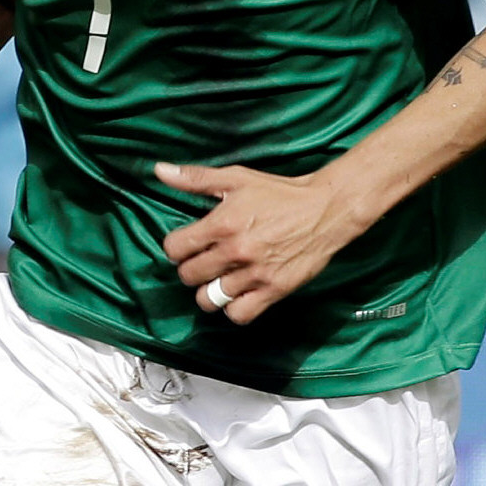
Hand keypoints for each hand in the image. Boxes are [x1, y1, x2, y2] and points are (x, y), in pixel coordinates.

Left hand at [155, 160, 366, 322]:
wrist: (326, 210)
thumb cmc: (280, 193)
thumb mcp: (236, 178)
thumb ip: (195, 178)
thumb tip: (159, 170)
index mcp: (222, 224)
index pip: (174, 249)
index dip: (176, 248)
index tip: (187, 245)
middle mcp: (236, 251)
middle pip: (189, 276)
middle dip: (191, 269)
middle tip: (204, 262)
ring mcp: (255, 273)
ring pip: (210, 299)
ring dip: (209, 291)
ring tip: (219, 280)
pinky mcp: (275, 290)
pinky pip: (240, 315)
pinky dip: (234, 309)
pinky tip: (238, 295)